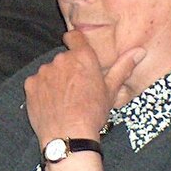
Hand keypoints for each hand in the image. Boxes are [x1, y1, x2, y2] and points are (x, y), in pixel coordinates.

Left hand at [24, 30, 146, 144]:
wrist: (68, 134)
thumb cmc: (93, 112)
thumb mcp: (111, 90)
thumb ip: (123, 67)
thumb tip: (140, 51)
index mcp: (82, 57)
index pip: (74, 36)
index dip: (75, 41)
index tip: (77, 50)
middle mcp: (61, 60)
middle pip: (63, 58)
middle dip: (68, 69)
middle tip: (76, 88)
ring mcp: (43, 72)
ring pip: (49, 71)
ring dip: (54, 80)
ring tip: (64, 99)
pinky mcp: (30, 85)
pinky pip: (36, 83)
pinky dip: (41, 90)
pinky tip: (51, 103)